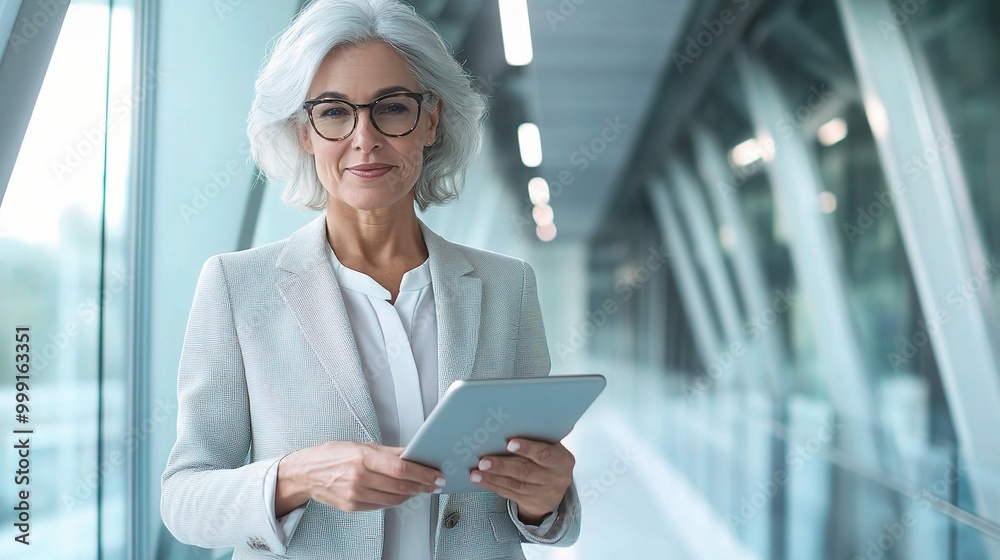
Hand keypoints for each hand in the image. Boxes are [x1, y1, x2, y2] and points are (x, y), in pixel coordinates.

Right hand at [276, 441, 445, 515]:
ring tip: (420, 487)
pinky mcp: (353, 507)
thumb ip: (389, 452)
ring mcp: (355, 495)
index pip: (401, 469)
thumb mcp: (360, 445)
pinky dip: (395, 500)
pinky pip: (382, 505)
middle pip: (400, 485)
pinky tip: (401, 493)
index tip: (436, 476)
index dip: (423, 474)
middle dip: (422, 486)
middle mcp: (358, 478)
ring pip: (394, 499)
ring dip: (411, 494)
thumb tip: (412, 454)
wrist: (305, 474)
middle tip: (435, 483)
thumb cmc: (330, 456)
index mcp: (362, 458)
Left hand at [470, 437, 574, 523]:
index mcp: (562, 460)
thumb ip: (540, 436)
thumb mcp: (551, 447)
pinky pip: (510, 494)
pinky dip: (493, 486)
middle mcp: (556, 478)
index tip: (509, 443)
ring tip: (476, 472)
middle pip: (527, 471)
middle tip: (484, 461)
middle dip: (503, 466)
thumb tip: (523, 417)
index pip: (545, 454)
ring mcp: (545, 493)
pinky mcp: (532, 504)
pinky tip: (481, 480)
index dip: (527, 449)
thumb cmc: (548, 460)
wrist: (554, 490)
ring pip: (515, 485)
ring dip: (493, 477)